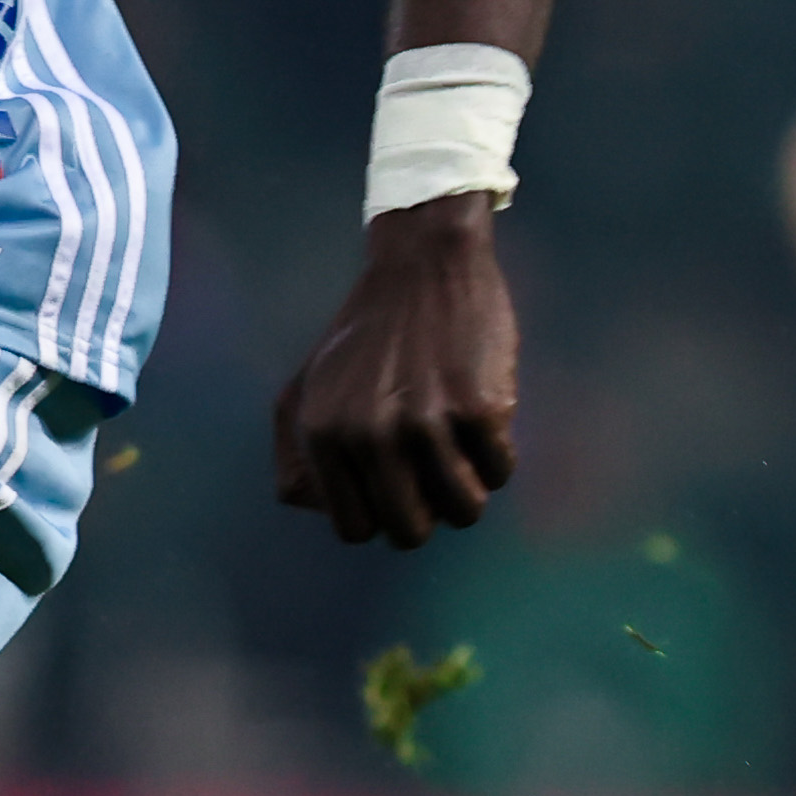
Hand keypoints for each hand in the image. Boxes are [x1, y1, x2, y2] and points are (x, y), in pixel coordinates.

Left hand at [272, 198, 516, 549]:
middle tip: (433, 477)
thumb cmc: (367, 334)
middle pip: (410, 531)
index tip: (393, 486)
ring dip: (469, 491)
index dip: (381, 514)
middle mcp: (368, 433)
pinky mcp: (480, 408)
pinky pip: (500, 473)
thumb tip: (318, 513)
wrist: (425, 264)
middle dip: (427, 514)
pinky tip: (482, 420)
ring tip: (460, 451)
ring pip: (463, 511)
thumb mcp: (304, 387)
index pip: (355, 529)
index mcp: (323, 433)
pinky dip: (498, 458)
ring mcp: (426, 422)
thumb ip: (296, 454)